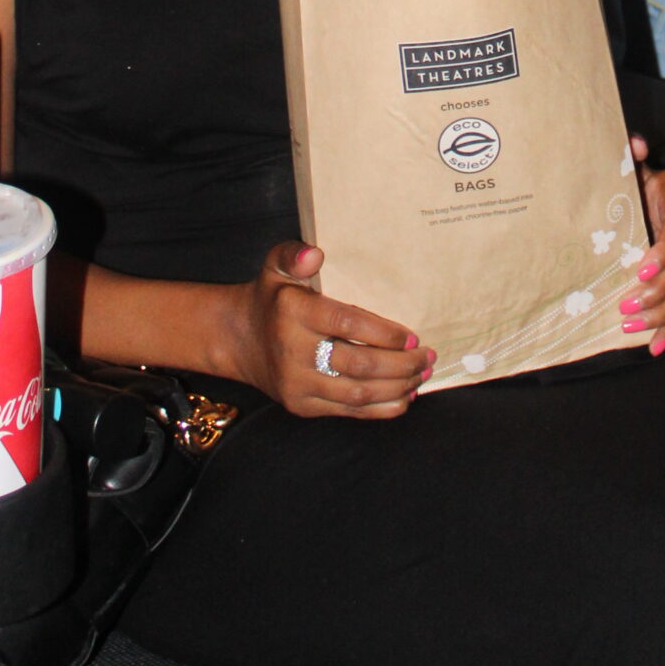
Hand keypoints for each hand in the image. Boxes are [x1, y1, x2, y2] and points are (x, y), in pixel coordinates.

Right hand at [235, 240, 432, 418]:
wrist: (237, 340)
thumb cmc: (270, 298)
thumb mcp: (275, 266)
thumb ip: (294, 254)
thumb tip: (315, 253)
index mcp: (292, 312)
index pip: (347, 323)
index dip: (384, 333)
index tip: (413, 337)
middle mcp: (293, 350)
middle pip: (359, 364)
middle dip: (401, 364)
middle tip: (427, 357)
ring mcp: (297, 384)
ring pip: (357, 393)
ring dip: (397, 387)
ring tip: (421, 375)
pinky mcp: (301, 406)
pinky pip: (348, 412)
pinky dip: (381, 408)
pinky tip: (403, 397)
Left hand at [622, 136, 664, 354]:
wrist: (637, 192)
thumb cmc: (629, 179)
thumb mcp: (628, 166)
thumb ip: (629, 155)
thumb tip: (635, 143)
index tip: (640, 269)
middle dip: (657, 291)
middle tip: (624, 306)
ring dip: (660, 313)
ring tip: (628, 325)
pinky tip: (654, 349)